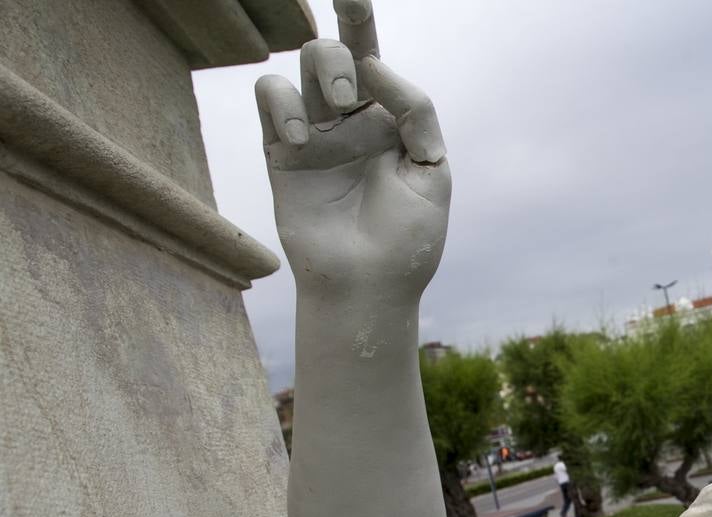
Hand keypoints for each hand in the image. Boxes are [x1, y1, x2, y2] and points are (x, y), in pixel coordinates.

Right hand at [254, 0, 450, 297]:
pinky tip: (302, 138)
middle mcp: (350, 121)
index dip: (358, 14)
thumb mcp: (432, 172)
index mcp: (390, 120)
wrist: (368, 286)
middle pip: (334, 51)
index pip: (374, 57)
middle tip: (349, 96)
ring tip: (333, 113)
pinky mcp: (280, 152)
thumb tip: (376, 67)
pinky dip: (284, 105)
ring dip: (319, 74)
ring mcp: (314, 134)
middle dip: (339, 54)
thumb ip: (414, 112)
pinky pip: (272, 98)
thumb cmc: (408, 239)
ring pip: (302, 66)